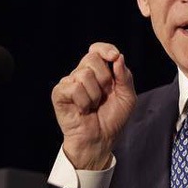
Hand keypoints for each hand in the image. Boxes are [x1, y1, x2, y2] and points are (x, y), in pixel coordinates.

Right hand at [51, 43, 136, 169]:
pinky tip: (83, 110)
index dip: (105, 49)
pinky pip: (74, 87)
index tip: (114, 56)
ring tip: (93, 106)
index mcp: (98, 72)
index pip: (97, 49)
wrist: (101, 139)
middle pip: (92, 58)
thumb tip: (119, 57)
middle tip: (105, 95)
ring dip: (95, 95)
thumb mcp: (127, 97)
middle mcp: (82, 74)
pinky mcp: (59, 93)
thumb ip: (125, 76)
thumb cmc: (112, 118)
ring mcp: (69, 83)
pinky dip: (84, 101)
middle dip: (105, 78)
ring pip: (84, 74)